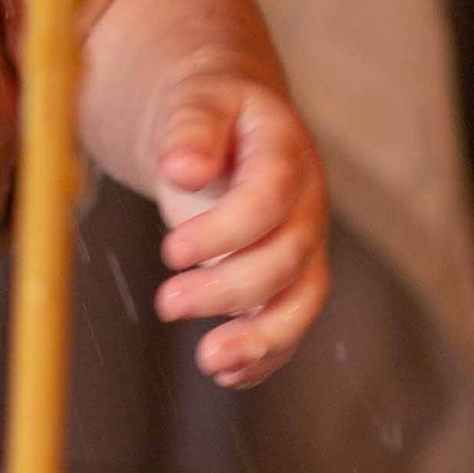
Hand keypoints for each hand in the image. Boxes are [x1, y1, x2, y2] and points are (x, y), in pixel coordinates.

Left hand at [151, 77, 329, 387]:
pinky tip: (226, 372)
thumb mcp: (197, 100)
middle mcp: (305, 203)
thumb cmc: (210, 110)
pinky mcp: (289, 276)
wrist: (231, 119)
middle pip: (285, 258)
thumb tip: (182, 168)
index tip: (170, 251)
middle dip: (228, 288)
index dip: (225, 231)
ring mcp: (303, 243)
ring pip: (300, 301)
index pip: (269, 199)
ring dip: (259, 338)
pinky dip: (264, 355)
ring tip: (210, 361)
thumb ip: (191, 128)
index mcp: (285, 152)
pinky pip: (289, 322)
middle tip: (168, 303)